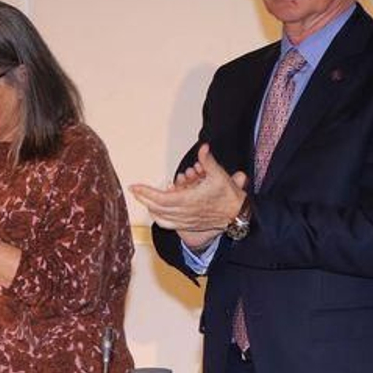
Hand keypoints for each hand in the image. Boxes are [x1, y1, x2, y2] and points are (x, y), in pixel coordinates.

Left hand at [130, 144, 247, 235]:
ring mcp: (186, 221)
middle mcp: (185, 212)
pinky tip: (154, 212)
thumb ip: (208, 161)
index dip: (146, 192)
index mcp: (189, 200)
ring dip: (149, 208)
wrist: (238, 215)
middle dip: (143, 198)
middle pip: (156, 207)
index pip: (160, 198)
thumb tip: (204, 147)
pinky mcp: (188, 225)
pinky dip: (158, 219)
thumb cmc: (229, 196)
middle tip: (134, 190)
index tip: (135, 186)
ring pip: (160, 217)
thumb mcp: (219, 175)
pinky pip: (168, 225)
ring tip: (142, 199)